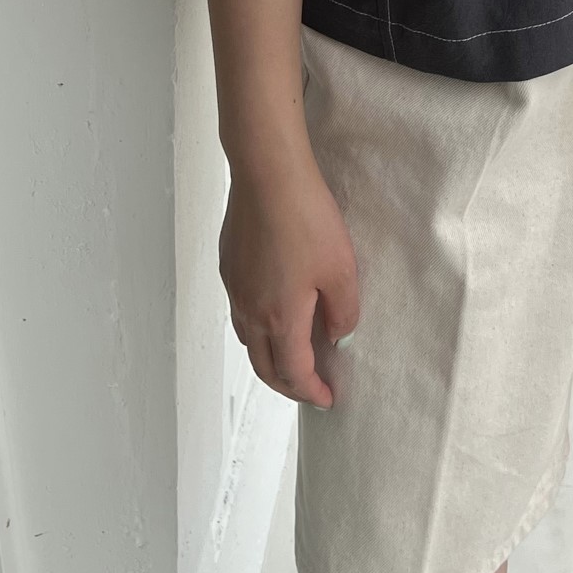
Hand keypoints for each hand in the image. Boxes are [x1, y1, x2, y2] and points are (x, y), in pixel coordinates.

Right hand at [219, 147, 359, 408]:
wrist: (267, 174)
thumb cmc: (306, 218)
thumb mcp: (341, 268)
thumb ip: (343, 310)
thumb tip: (337, 334)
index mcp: (279, 318)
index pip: (294, 373)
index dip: (312, 391)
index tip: (328, 399)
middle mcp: (249, 310)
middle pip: (263, 366)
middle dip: (287, 385)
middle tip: (309, 387)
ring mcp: (234, 287)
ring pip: (248, 339)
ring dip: (270, 356)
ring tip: (293, 352)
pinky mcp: (229, 264)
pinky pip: (241, 310)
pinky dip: (258, 326)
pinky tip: (276, 308)